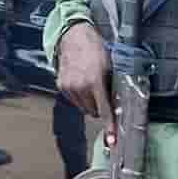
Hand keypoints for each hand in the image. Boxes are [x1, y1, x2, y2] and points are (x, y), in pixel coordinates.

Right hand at [57, 22, 116, 146]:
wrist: (74, 37)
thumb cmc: (95, 49)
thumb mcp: (110, 67)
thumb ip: (111, 87)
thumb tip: (116, 105)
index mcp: (95, 82)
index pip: (104, 110)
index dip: (109, 127)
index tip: (112, 141)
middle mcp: (80, 87)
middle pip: (93, 111)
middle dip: (100, 108)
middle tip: (103, 96)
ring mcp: (69, 87)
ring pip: (83, 108)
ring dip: (89, 103)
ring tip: (92, 87)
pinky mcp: (61, 85)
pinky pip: (74, 100)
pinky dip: (80, 97)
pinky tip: (82, 84)